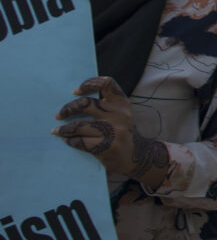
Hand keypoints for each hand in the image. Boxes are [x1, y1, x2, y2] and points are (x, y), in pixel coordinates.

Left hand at [52, 77, 169, 188]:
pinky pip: (80, 141)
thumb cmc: (121, 132)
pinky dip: (70, 141)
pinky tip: (67, 140)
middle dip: (68, 108)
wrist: (136, 156)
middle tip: (59, 115)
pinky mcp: (107, 146)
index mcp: (122, 103)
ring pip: (79, 125)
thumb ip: (105, 105)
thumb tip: (75, 99)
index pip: (106, 83)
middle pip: (86, 104)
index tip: (75, 92)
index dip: (88, 84)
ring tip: (57, 131)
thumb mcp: (119, 114)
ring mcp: (114, 131)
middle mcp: (120, 114)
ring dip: (64, 129)